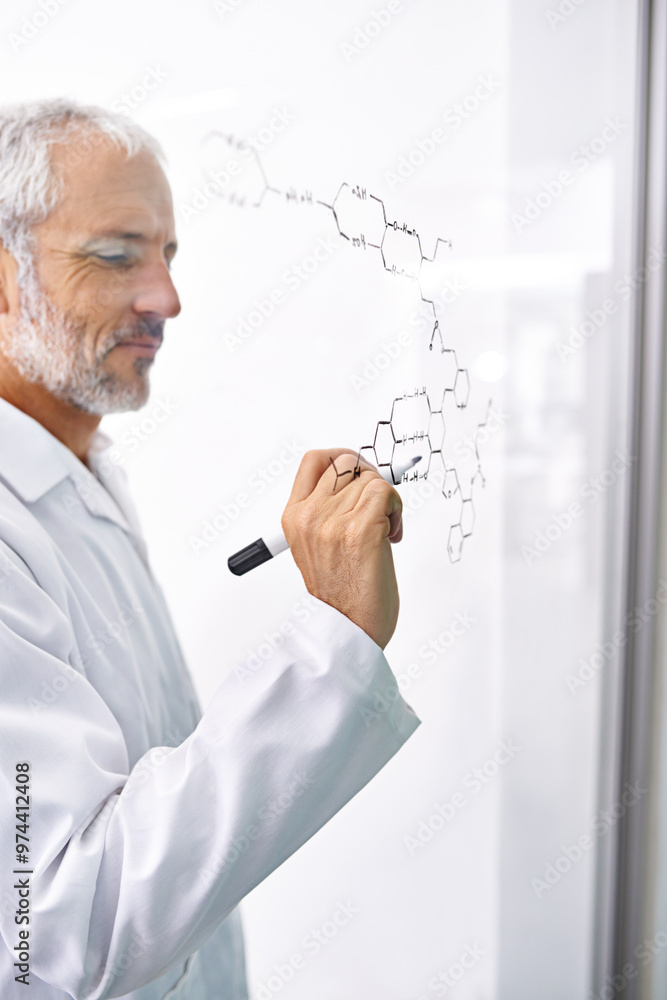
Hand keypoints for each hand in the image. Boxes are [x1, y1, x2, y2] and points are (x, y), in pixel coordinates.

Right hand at [281, 449, 402, 649]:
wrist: (348, 628)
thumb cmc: (340, 592)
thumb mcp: (316, 544)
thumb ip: (327, 510)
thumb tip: (358, 480)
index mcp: (295, 517)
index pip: (314, 461)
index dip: (342, 459)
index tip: (360, 473)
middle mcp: (310, 516)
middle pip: (347, 462)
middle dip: (370, 478)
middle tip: (379, 503)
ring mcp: (333, 522)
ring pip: (371, 479)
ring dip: (387, 501)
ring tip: (383, 530)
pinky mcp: (360, 531)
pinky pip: (385, 493)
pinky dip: (396, 510)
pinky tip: (391, 533)